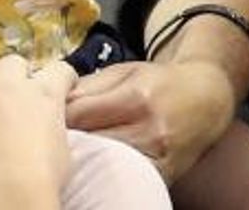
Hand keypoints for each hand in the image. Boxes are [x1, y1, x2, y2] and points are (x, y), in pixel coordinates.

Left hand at [0, 56, 74, 206]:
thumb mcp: (61, 143)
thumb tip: (46, 123)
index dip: (61, 77)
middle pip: (12, 62)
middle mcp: (11, 86)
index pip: (59, 69)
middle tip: (12, 91)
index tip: (60, 85)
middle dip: (14, 73)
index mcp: (44, 93)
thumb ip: (52, 122)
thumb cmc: (41, 177)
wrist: (6, 195)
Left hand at [65, 59, 235, 183]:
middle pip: (88, 141)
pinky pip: (121, 177)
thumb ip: (91, 85)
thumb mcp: (128, 71)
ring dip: (83, 159)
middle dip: (65, 140)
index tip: (43, 117)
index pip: (79, 114)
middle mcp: (146, 128)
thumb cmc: (161, 82)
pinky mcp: (159, 175)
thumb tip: (54, 101)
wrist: (205, 100)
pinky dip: (105, 173)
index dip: (55, 116)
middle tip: (49, 139)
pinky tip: (96, 166)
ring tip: (69, 153)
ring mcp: (154, 156)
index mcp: (136, 96)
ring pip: (101, 164)